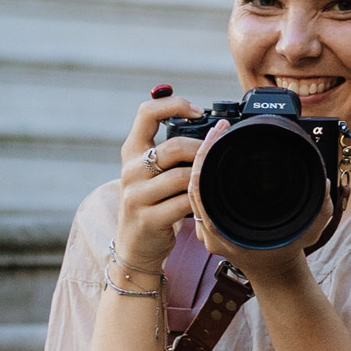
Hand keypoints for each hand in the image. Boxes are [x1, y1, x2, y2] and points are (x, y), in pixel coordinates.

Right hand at [112, 94, 201, 274]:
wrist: (135, 245)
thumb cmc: (152, 202)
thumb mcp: (151, 172)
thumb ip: (169, 150)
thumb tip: (209, 126)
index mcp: (131, 151)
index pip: (147, 113)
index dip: (174, 104)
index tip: (198, 110)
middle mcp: (130, 170)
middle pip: (174, 147)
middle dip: (202, 149)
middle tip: (219, 153)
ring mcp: (137, 196)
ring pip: (182, 177)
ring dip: (203, 177)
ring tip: (214, 179)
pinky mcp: (148, 219)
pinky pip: (184, 203)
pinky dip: (201, 201)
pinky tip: (208, 201)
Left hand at [187, 118, 330, 289]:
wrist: (275, 275)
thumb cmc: (287, 254)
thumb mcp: (308, 231)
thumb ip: (320, 209)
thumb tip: (324, 182)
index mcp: (223, 232)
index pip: (200, 187)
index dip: (205, 156)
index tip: (218, 133)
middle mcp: (209, 230)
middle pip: (193, 182)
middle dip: (204, 149)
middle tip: (219, 127)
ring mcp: (206, 227)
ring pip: (194, 185)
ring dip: (204, 158)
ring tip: (217, 133)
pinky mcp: (209, 222)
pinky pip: (200, 192)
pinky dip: (206, 170)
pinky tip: (215, 153)